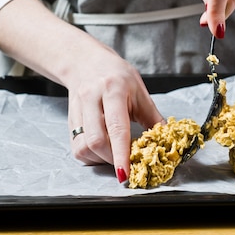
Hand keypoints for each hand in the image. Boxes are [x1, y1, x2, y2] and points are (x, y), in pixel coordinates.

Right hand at [0, 0, 164, 182]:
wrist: (86, 62)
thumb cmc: (117, 75)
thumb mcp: (139, 90)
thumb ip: (152, 117)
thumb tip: (165, 140)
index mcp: (113, 90)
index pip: (116, 127)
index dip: (121, 153)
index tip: (125, 172)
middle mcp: (91, 99)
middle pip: (95, 141)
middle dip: (111, 159)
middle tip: (126, 162)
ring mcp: (77, 110)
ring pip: (82, 147)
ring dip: (100, 159)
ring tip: (113, 154)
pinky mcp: (69, 120)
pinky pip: (76, 147)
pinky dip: (90, 156)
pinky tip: (101, 150)